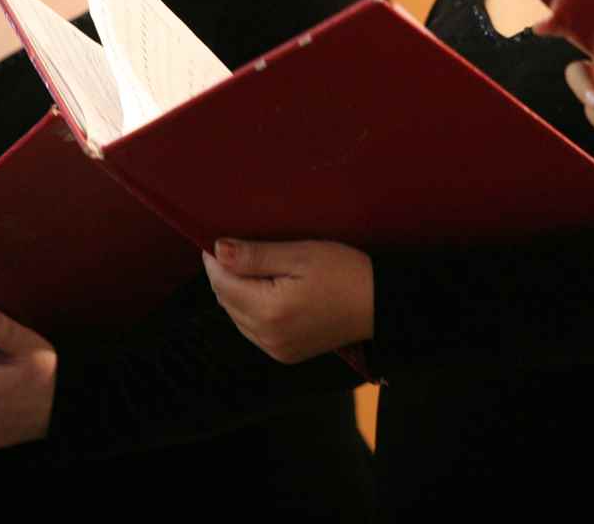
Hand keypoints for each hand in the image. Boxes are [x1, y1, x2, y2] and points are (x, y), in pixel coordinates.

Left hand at [203, 240, 372, 363]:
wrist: (380, 304)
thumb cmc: (346, 272)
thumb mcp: (301, 254)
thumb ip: (256, 255)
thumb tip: (218, 251)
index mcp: (269, 311)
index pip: (222, 284)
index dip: (214, 260)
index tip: (213, 240)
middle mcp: (267, 336)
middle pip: (226, 301)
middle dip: (225, 275)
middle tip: (234, 249)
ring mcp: (276, 349)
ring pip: (237, 317)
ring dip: (237, 293)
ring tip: (252, 268)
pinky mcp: (285, 354)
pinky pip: (253, 330)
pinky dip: (251, 309)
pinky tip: (266, 292)